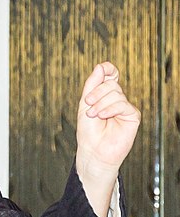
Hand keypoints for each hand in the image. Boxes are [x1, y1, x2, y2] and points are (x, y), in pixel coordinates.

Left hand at [75, 62, 140, 216]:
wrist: (93, 151)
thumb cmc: (88, 131)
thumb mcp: (85, 105)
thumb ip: (92, 85)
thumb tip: (101, 66)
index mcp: (104, 95)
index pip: (111, 75)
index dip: (108, 70)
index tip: (103, 69)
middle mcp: (116, 99)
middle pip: (111, 84)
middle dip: (96, 93)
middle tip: (88, 105)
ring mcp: (125, 107)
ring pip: (116, 93)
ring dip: (101, 103)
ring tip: (93, 115)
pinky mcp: (132, 116)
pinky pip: (123, 104)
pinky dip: (110, 108)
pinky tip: (102, 116)